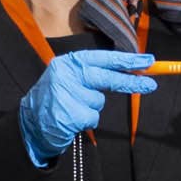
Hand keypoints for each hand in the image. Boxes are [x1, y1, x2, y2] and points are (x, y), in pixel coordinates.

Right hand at [20, 48, 157, 165]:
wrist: (30, 123)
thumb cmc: (57, 98)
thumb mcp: (71, 78)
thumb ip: (96, 73)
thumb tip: (132, 71)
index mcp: (68, 62)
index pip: (103, 58)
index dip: (126, 60)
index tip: (148, 61)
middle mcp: (65, 75)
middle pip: (105, 77)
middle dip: (129, 82)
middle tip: (150, 85)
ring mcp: (66, 95)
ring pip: (98, 101)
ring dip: (92, 108)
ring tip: (73, 108)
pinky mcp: (68, 114)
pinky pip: (92, 117)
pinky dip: (86, 121)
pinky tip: (71, 118)